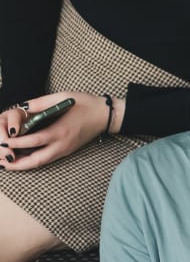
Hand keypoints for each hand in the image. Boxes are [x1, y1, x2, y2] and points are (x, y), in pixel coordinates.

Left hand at [1, 91, 119, 170]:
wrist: (106, 115)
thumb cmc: (87, 104)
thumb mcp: (63, 96)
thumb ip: (41, 102)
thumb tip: (22, 107)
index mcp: (61, 130)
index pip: (34, 141)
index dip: (16, 143)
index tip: (2, 142)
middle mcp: (62, 144)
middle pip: (36, 160)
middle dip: (16, 163)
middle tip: (1, 161)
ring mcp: (65, 149)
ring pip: (41, 162)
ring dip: (23, 165)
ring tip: (7, 163)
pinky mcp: (67, 150)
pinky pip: (47, 159)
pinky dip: (32, 161)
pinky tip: (22, 159)